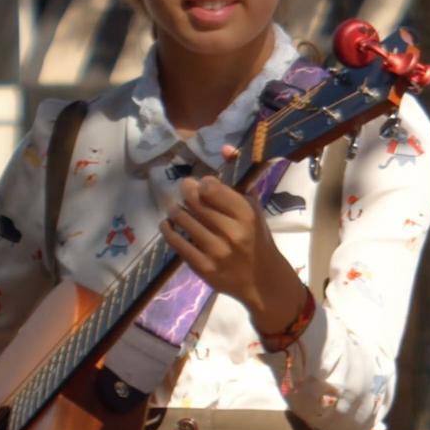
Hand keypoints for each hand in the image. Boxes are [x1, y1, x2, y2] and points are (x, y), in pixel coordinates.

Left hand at [159, 146, 307, 334]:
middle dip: (186, 192)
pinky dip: (169, 230)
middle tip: (184, 189)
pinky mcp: (203, 267)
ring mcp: (216, 250)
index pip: (212, 189)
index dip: (203, 183)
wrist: (262, 281)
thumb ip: (239, 185)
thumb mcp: (255, 211)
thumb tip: (224, 149)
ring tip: (175, 208)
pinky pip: (178, 244)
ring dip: (175, 210)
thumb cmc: (258, 241)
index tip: (202, 184)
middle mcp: (231, 231)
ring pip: (184, 221)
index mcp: (246, 214)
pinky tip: (168, 224)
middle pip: (195, 202)